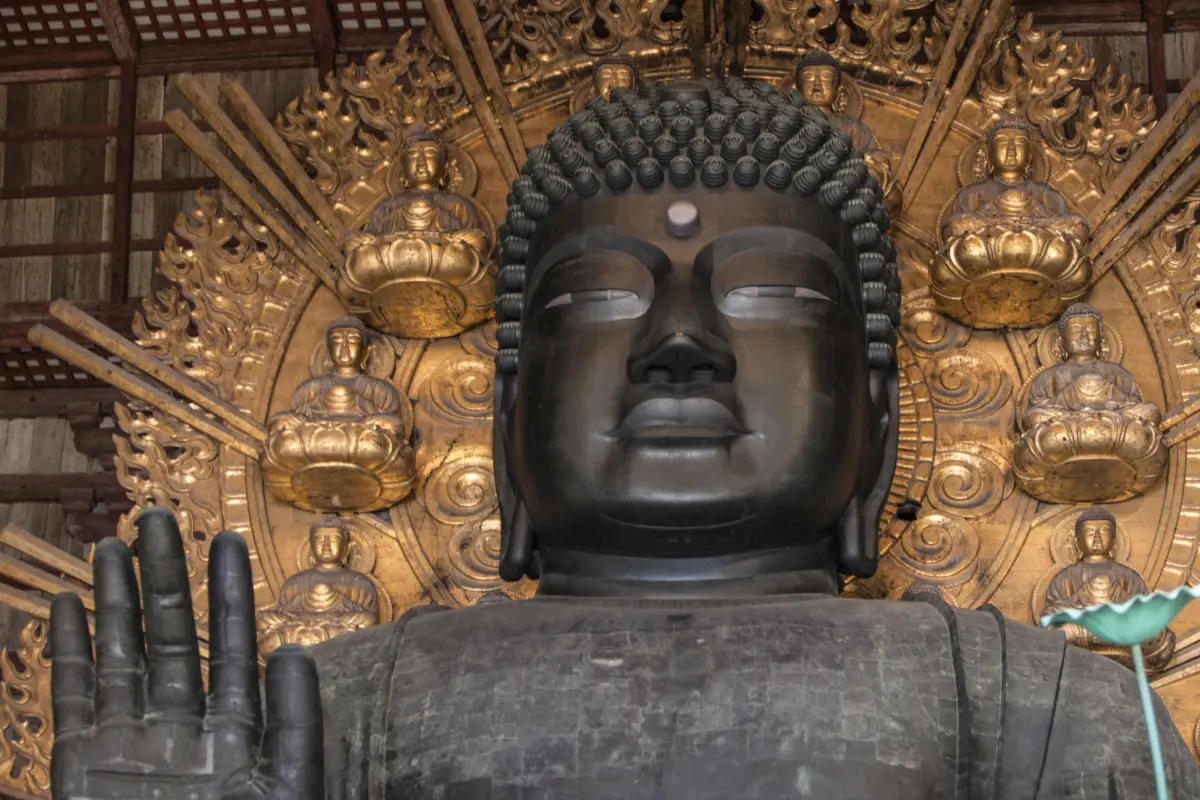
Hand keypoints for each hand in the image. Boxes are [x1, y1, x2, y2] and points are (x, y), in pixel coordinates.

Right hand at [49, 507, 323, 798]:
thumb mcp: (288, 786)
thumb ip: (294, 722)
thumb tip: (289, 650)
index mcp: (238, 731)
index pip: (233, 643)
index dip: (228, 591)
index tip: (223, 539)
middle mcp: (182, 727)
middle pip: (172, 635)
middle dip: (165, 576)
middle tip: (156, 516)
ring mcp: (131, 744)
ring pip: (121, 656)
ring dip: (115, 601)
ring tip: (111, 545)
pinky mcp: (82, 767)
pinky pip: (74, 698)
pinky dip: (69, 653)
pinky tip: (68, 607)